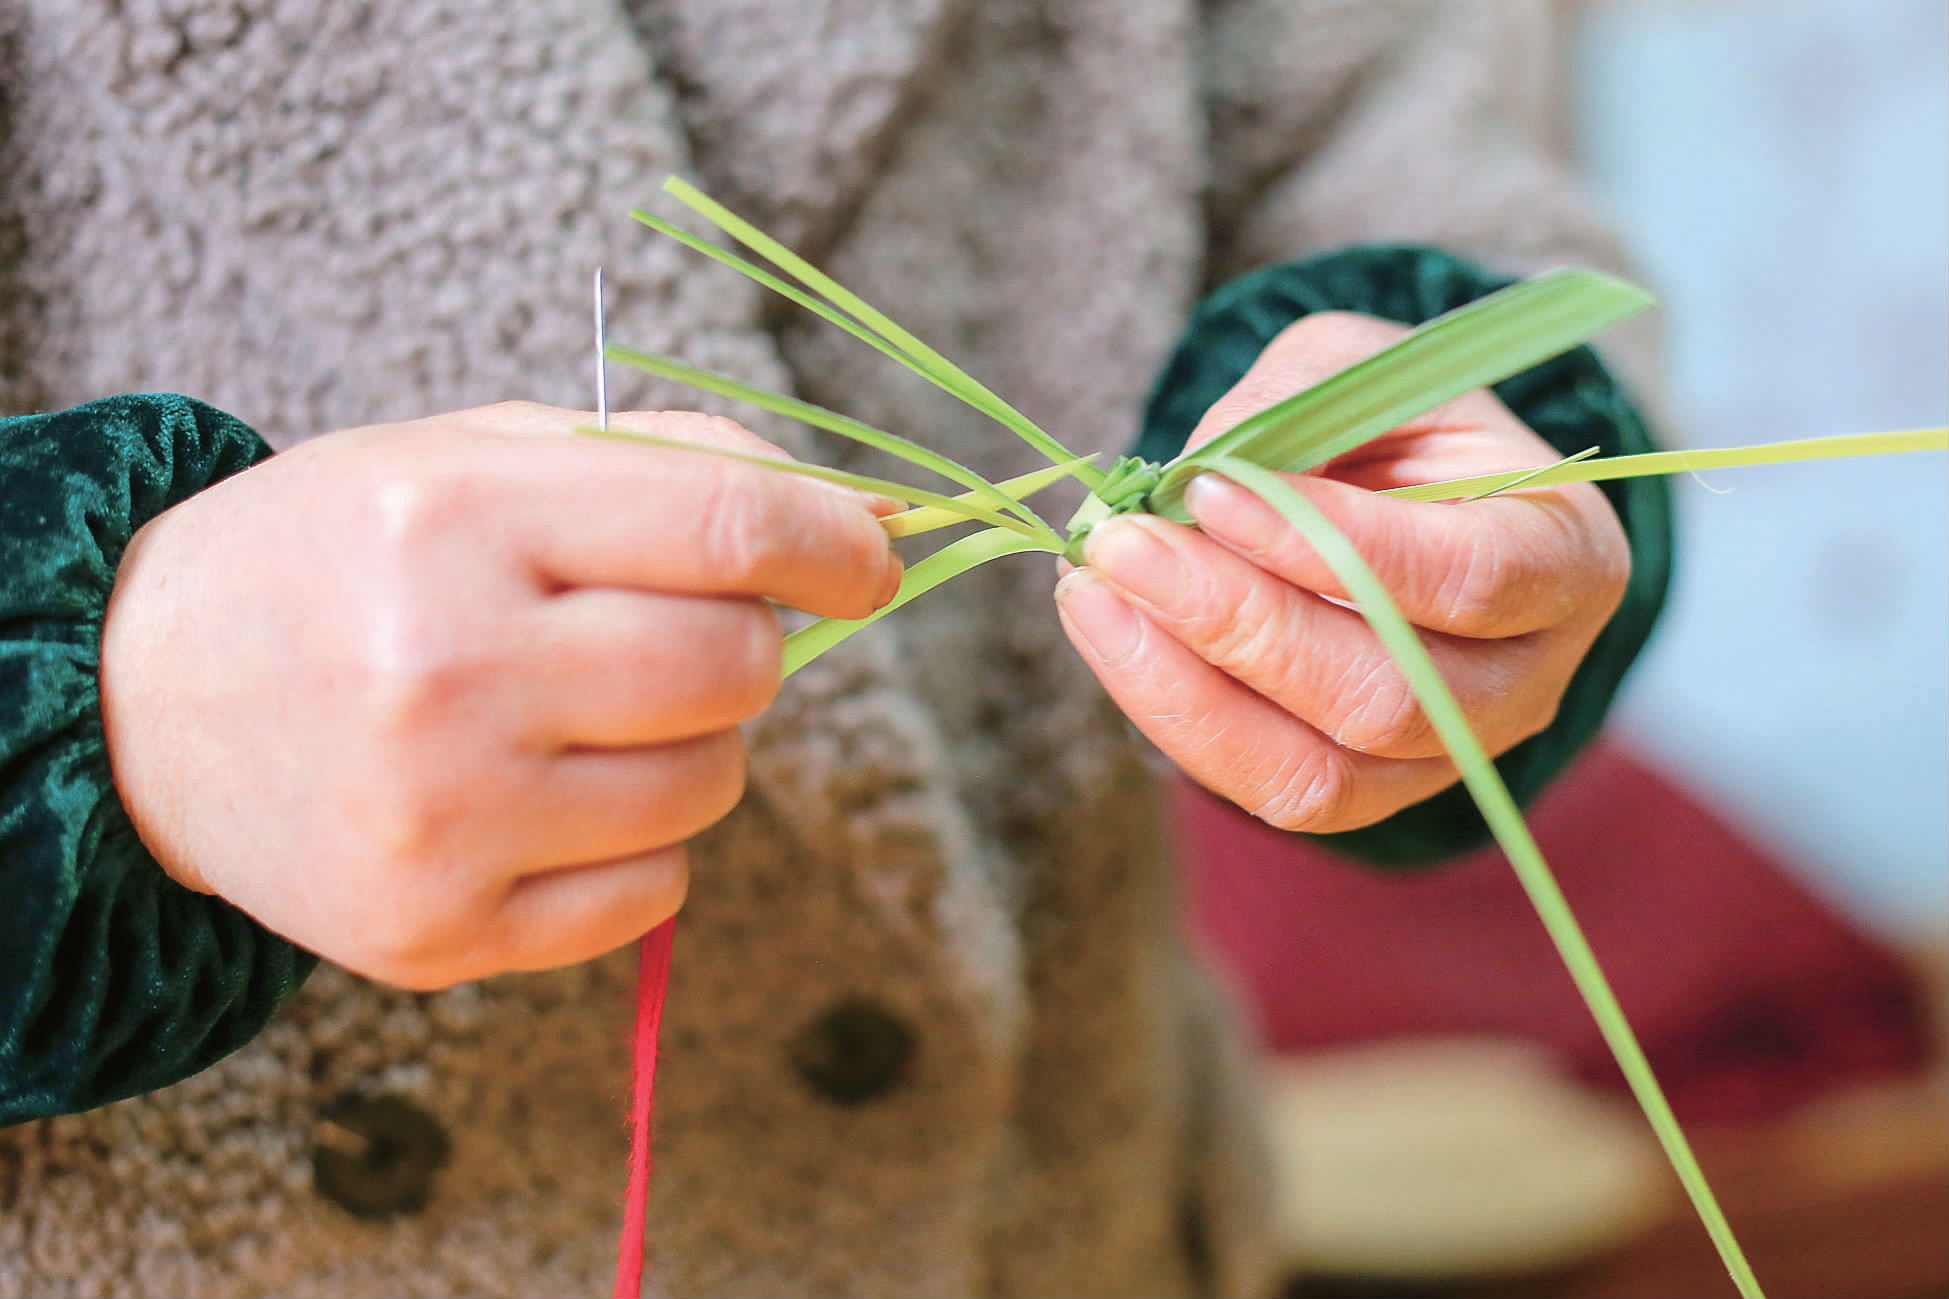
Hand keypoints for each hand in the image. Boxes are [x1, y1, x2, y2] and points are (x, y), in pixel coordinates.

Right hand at [99, 402, 899, 988]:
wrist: (143, 700)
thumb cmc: (346, 557)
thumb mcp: (480, 458)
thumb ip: (671, 464)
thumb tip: (857, 510)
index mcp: (458, 520)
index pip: (729, 530)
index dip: (838, 545)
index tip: (866, 563)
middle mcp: (446, 672)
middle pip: (734, 670)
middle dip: (747, 646)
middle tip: (676, 634)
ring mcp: (438, 820)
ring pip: (709, 789)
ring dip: (693, 747)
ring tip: (586, 716)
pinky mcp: (433, 933)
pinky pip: (651, 894)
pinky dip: (639, 845)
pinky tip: (549, 800)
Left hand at [1055, 313, 1629, 831]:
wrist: (1398, 505)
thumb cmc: (1394, 429)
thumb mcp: (1362, 370)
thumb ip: (1295, 402)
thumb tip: (1201, 476)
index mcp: (1567, 556)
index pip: (1467, 577)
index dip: (1332, 544)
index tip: (1208, 492)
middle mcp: (1528, 679)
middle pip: (1386, 693)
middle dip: (1236, 620)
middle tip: (1119, 544)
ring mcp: (1448, 755)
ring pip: (1321, 768)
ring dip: (1185, 684)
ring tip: (1090, 591)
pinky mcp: (1368, 794)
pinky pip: (1269, 788)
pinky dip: (1176, 718)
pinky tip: (1111, 635)